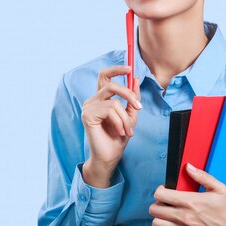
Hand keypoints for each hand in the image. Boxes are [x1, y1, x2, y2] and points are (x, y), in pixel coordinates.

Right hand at [81, 66, 141, 187]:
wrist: (109, 157)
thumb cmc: (118, 138)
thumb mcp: (130, 115)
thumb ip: (132, 99)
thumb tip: (136, 79)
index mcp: (102, 98)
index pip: (104, 76)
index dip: (116, 69)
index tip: (130, 68)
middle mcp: (93, 100)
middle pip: (110, 84)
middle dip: (128, 93)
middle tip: (137, 106)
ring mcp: (88, 107)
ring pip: (115, 102)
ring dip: (126, 118)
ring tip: (127, 131)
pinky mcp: (87, 115)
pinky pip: (110, 110)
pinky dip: (119, 122)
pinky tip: (119, 132)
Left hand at [149, 163, 225, 225]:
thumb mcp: (220, 189)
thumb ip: (202, 176)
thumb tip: (189, 167)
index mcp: (191, 201)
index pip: (161, 195)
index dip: (160, 190)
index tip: (164, 189)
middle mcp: (184, 217)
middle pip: (154, 209)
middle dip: (157, 203)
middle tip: (165, 201)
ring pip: (156, 223)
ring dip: (159, 217)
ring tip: (168, 213)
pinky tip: (171, 225)